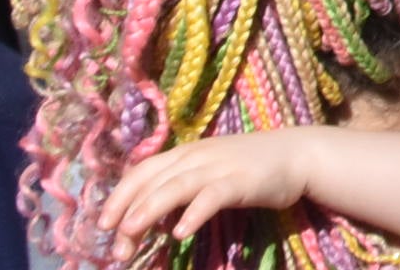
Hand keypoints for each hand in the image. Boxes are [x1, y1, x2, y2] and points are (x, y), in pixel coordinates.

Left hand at [101, 130, 317, 241]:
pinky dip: (194, 213)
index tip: (103, 225)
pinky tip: (181, 232)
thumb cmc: (250, 166)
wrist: (297, 153)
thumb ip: (180, 187)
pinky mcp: (241, 181)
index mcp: (186, 152)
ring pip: (175, 187)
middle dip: (127, 213)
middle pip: (153, 182)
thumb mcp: (209, 171)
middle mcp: (197, 155)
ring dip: (149, 210)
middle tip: (115, 247)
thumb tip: (149, 217)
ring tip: (131, 233)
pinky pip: (212, 196)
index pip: (142, 171)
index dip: (119, 196)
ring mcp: (219, 166)